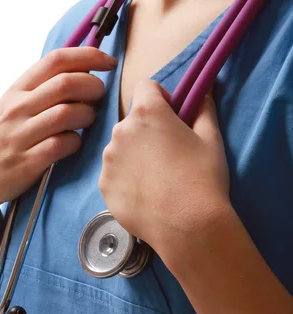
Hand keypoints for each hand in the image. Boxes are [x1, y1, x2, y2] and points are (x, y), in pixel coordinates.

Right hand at [0, 47, 117, 216]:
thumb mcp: (6, 110)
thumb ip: (35, 94)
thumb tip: (77, 77)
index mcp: (14, 92)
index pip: (55, 60)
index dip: (88, 56)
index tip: (107, 62)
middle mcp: (16, 110)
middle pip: (67, 83)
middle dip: (94, 86)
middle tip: (99, 96)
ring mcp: (20, 137)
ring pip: (68, 113)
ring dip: (87, 115)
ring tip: (87, 121)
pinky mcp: (27, 163)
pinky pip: (62, 145)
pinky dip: (75, 143)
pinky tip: (72, 144)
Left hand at [99, 80, 229, 258]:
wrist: (186, 225)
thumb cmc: (203, 178)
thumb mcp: (211, 137)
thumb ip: (203, 108)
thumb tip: (201, 91)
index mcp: (147, 113)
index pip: (145, 87)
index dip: (160, 98)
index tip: (171, 116)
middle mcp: (120, 131)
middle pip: (132, 121)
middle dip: (146, 130)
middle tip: (168, 154)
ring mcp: (108, 159)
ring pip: (120, 148)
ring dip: (133, 155)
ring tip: (157, 179)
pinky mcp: (103, 184)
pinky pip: (113, 173)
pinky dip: (125, 179)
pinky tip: (145, 194)